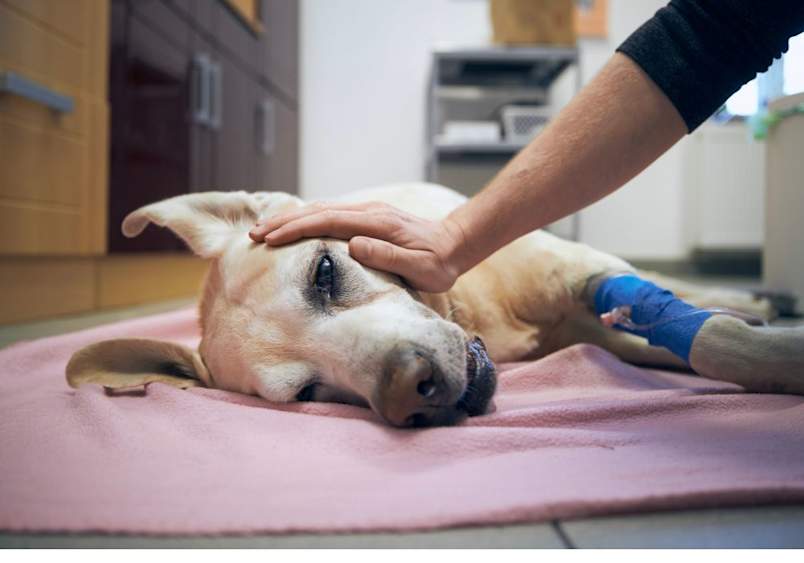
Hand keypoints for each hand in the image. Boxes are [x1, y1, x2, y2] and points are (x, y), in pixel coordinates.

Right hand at [249, 202, 467, 291]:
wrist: (455, 244)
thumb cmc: (439, 263)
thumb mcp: (420, 268)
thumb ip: (388, 256)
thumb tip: (353, 244)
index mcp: (377, 223)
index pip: (328, 222)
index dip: (297, 229)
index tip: (271, 239)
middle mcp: (368, 212)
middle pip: (317, 210)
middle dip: (283, 221)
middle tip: (253, 234)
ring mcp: (367, 212)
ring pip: (321, 209)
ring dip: (290, 218)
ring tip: (263, 230)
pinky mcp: (366, 217)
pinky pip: (329, 213)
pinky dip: (305, 218)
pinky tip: (291, 226)